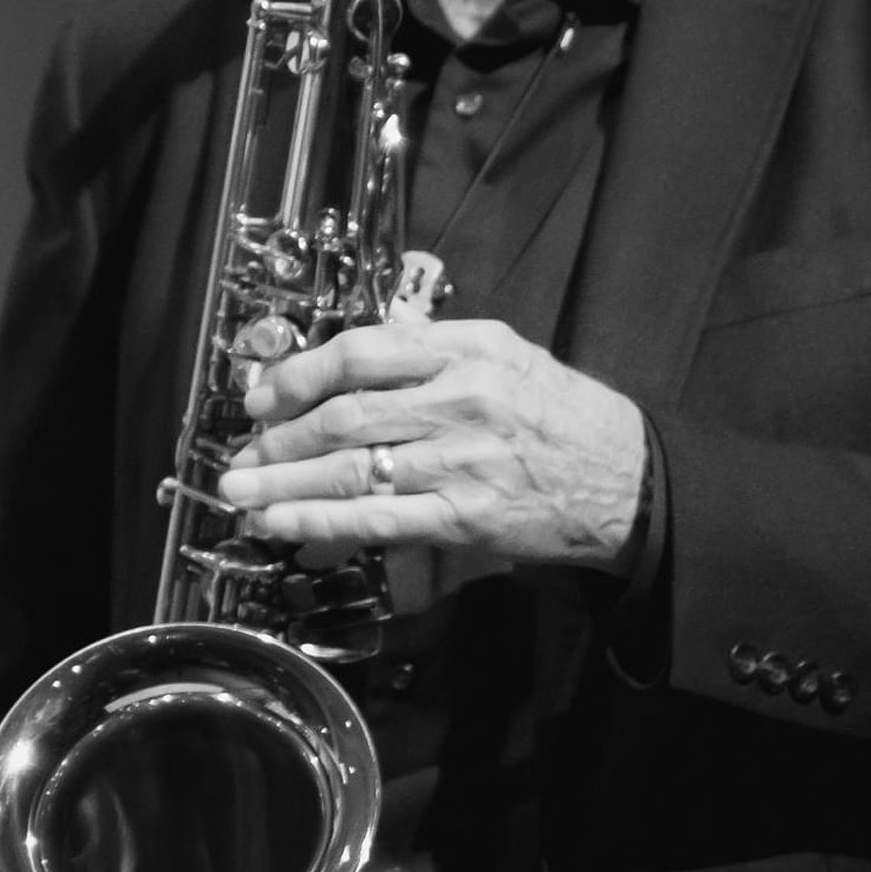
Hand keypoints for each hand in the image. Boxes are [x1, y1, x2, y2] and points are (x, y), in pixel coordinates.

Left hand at [218, 318, 646, 570]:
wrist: (630, 479)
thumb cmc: (564, 416)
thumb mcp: (508, 356)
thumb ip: (436, 354)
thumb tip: (355, 365)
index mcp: (469, 348)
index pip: (364, 350)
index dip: (301, 371)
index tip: (265, 390)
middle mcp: (462, 398)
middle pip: (346, 411)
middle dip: (282, 433)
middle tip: (244, 447)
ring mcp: (462, 459)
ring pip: (352, 467)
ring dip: (284, 481)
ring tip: (240, 488)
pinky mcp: (466, 516)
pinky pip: (377, 518)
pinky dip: (320, 521)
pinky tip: (281, 523)